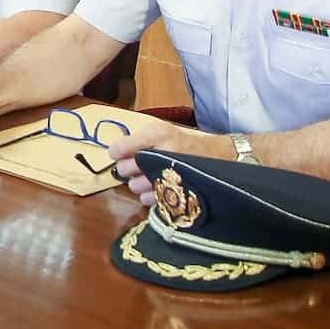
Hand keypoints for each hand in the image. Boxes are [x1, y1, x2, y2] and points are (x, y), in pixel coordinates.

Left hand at [104, 116, 220, 203]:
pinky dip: (148, 195)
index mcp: (158, 134)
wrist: (215, 155)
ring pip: (134, 185)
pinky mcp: (175, 193)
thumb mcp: (160, 130)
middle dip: (126, 168)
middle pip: (124, 168)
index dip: (117, 152)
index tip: (116, 154)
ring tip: (147, 176)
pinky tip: (155, 187)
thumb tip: (114, 151)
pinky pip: (148, 198)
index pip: (122, 147)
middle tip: (135, 166)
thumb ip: (137, 139)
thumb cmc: (182, 142)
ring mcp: (170, 175)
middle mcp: (163, 153)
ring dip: (136, 183)